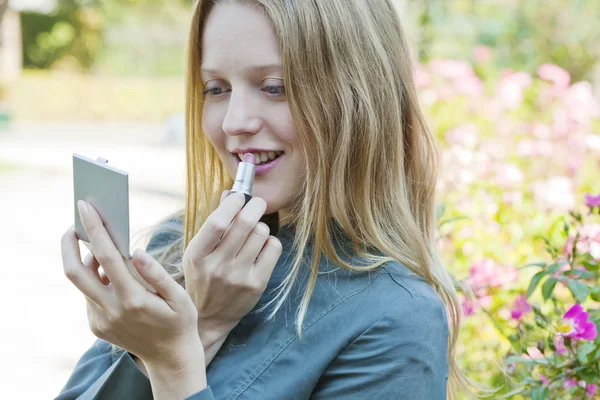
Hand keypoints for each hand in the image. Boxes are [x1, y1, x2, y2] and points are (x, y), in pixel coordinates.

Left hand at [61, 201, 202, 370]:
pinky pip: (90, 296)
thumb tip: (136, 251)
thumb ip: (157, 274)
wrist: (170, 359)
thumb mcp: (179, 298)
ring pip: (82, 283)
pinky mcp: (96, 326)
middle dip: (69, 244)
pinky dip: (96, 279)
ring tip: (102, 247)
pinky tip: (111, 273)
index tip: (85, 207)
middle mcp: (111, 310)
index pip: (106, 257)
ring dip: (87, 262)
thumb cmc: (180, 322)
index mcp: (133, 299)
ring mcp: (100, 320)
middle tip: (73, 225)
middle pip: (75, 272)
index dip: (94, 229)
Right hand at [182, 191, 282, 356]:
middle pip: (244, 224)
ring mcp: (238, 277)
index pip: (217, 222)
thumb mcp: (198, 251)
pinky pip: (273, 248)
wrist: (209, 318)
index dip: (232, 203)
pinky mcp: (256, 284)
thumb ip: (213, 223)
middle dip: (255, 206)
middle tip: (257, 203)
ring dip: (261, 226)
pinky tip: (262, 247)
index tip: (240, 195)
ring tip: (255, 231)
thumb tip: (230, 193)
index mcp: (197, 255)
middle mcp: (217, 266)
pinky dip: (270, 241)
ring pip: (261, 233)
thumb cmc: (203, 277)